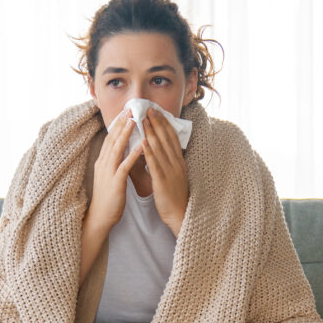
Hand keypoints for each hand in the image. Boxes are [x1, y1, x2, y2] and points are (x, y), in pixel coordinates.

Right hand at [89, 108, 143, 229]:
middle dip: (121, 123)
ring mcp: (108, 172)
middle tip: (130, 109)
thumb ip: (114, 162)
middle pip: (112, 139)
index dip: (117, 124)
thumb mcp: (110, 176)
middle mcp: (103, 164)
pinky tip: (140, 147)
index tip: (125, 112)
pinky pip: (124, 166)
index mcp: (103, 161)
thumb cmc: (108, 198)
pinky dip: (132, 155)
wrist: (100, 217)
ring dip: (126, 134)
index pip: (110, 138)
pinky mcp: (115, 183)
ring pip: (117, 149)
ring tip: (134, 121)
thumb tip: (122, 150)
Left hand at [142, 108, 189, 235]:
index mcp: (179, 161)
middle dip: (157, 122)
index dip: (164, 123)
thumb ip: (168, 162)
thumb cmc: (175, 196)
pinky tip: (142, 141)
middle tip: (148, 108)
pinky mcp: (162, 181)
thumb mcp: (174, 175)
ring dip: (151, 132)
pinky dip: (148, 151)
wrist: (180, 214)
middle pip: (166, 139)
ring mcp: (170, 171)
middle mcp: (176, 163)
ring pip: (160, 148)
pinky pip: (155, 164)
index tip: (157, 111)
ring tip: (143, 119)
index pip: (172, 138)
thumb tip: (159, 150)